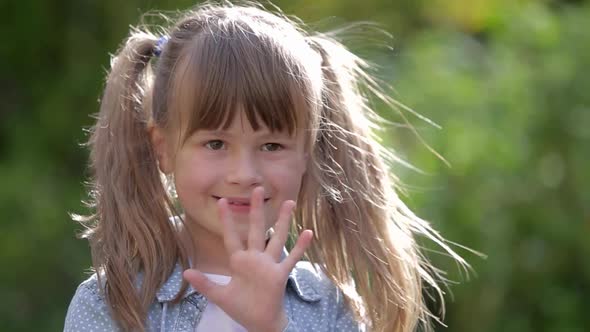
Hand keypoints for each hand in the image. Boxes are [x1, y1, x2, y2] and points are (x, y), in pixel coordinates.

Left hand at [183, 187, 312, 331]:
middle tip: (258, 189)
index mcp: (239, 261)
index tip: (222, 202)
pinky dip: (300, 246)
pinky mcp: (280, 274)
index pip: (232, 236)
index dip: (227, 220)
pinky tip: (308, 232)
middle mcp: (255, 258)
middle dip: (256, 210)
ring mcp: (269, 265)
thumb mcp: (219, 295)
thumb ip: (204, 284)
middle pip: (256, 229)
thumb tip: (186, 272)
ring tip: (289, 202)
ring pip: (277, 238)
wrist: (258, 322)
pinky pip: (291, 258)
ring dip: (283, 221)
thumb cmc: (241, 307)